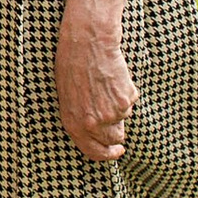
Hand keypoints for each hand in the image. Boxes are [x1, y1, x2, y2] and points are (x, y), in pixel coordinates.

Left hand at [56, 0, 137, 163]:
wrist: (87, 42)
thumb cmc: (72, 64)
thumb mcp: (67, 96)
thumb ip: (80, 118)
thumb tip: (95, 132)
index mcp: (73, 123)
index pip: (93, 151)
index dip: (106, 154)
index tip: (116, 151)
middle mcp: (92, 123)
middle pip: (113, 138)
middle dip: (115, 128)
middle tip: (111, 108)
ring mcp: (110, 113)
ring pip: (123, 118)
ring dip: (118, 105)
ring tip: (105, 84)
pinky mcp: (126, 100)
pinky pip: (130, 101)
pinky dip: (125, 92)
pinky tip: (114, 77)